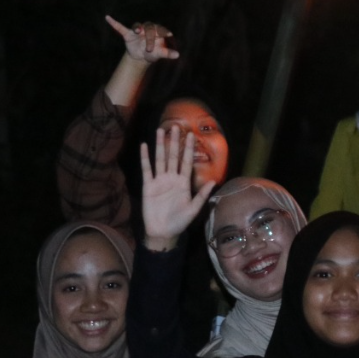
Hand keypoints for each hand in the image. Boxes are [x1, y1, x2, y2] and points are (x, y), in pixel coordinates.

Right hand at [106, 15, 177, 63]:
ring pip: (137, 26)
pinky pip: (120, 27)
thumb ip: (167, 53)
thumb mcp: (159, 54)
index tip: (168, 34)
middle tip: (149, 48)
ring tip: (137, 31)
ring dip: (137, 28)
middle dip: (150, 37)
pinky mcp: (127, 34)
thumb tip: (178, 55)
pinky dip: (114, 23)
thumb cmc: (153, 53)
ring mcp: (137, 31)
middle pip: (148, 28)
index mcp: (156, 32)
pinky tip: (107, 18)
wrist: (141, 57)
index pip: (159, 30)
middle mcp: (146, 29)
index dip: (162, 32)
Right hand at [140, 127, 213, 249]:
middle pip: (174, 157)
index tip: (192, 135)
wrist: (163, 231)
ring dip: (161, 145)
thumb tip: (213, 182)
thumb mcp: (194, 209)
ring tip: (161, 131)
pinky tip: (145, 146)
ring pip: (161, 159)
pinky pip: (147, 169)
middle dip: (175, 142)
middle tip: (177, 126)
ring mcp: (159, 181)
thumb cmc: (180, 221)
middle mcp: (172, 179)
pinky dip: (145, 158)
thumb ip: (202, 195)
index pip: (187, 162)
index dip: (189, 149)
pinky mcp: (148, 186)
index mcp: (184, 183)